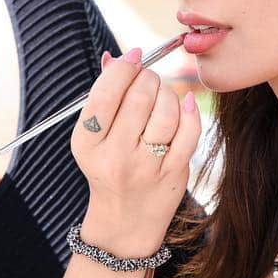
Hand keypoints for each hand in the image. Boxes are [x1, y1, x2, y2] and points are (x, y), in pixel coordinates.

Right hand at [71, 47, 201, 257]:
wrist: (124, 221)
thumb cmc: (109, 166)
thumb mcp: (95, 137)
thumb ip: (104, 96)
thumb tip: (114, 57)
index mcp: (87, 143)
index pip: (106, 93)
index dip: (124, 67)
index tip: (135, 56)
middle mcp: (114, 156)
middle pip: (139, 97)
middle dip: (149, 77)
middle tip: (149, 79)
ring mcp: (146, 168)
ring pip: (166, 112)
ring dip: (168, 94)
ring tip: (163, 97)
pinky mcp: (172, 174)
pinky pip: (188, 133)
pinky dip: (189, 112)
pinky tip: (184, 105)